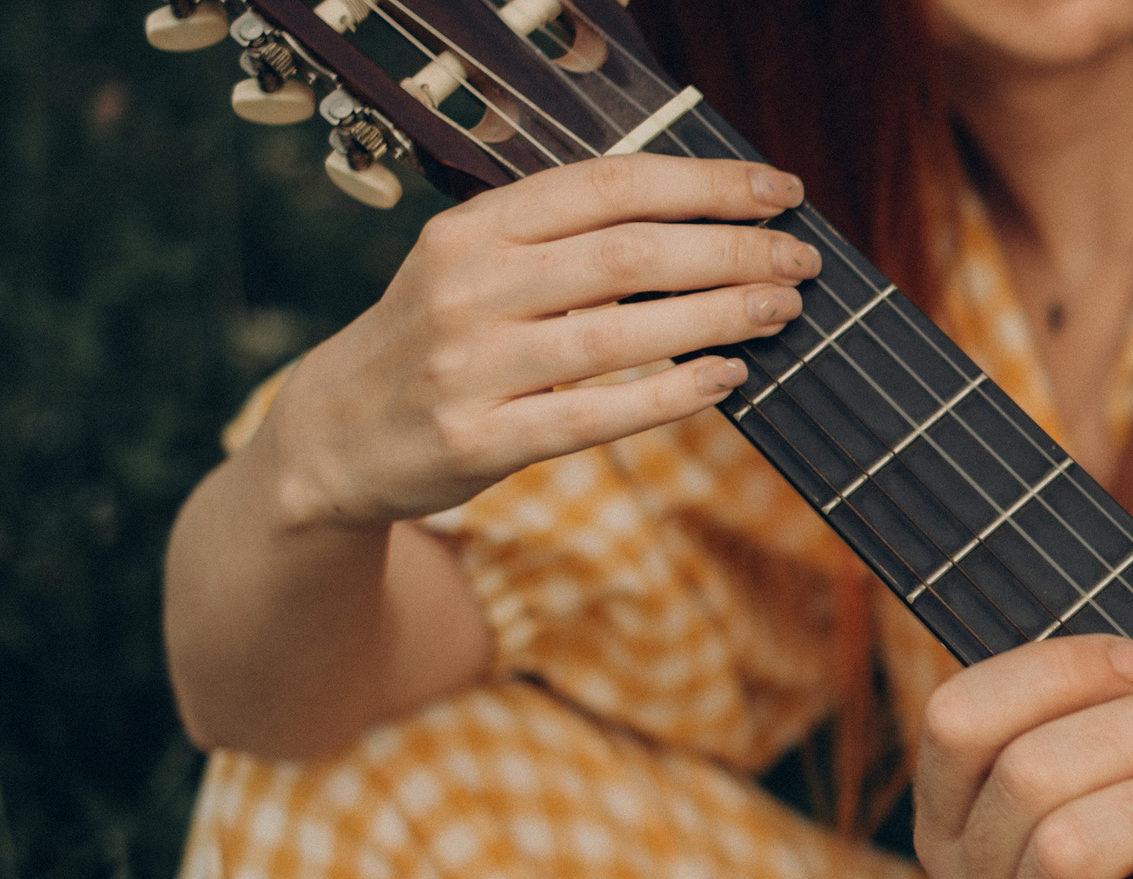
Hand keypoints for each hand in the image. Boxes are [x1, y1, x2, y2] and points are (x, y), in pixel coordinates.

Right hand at [264, 154, 817, 529]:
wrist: (334, 434)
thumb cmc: (438, 339)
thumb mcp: (475, 265)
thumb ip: (564, 240)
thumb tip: (699, 221)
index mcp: (474, 227)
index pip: (607, 185)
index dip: (702, 184)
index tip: (776, 191)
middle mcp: (469, 286)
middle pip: (625, 254)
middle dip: (727, 251)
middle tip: (797, 259)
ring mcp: (472, 365)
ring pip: (617, 333)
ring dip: (714, 317)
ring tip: (781, 310)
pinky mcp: (481, 439)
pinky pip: (595, 414)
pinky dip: (669, 394)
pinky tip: (727, 377)